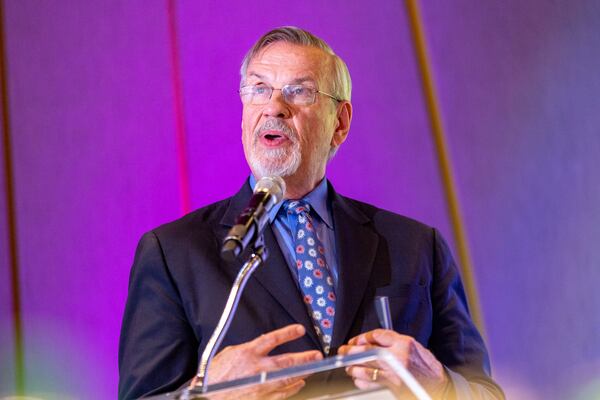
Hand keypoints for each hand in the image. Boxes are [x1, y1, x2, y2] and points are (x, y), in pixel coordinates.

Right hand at [194, 324, 322, 399]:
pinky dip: (292, 389)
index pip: (272, 339)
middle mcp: (256, 369)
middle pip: (286, 361)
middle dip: (304, 358)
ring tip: (312, 369)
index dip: (287, 333)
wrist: (206, 396)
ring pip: (287, 379)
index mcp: (247, 353)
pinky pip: (281, 394)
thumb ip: (249, 349)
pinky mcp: (261, 399)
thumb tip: (262, 346)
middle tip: (316, 355)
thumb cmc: (215, 375)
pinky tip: (299, 384)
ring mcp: (260, 386)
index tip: (299, 330)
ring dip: (302, 373)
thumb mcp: (230, 353)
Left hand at [338, 329, 447, 395]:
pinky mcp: (393, 386)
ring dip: (354, 367)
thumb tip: (368, 341)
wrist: (438, 383)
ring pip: (367, 368)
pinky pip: (372, 382)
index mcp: (404, 343)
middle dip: (352, 351)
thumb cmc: (425, 364)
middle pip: (368, 351)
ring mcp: (395, 373)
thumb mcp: (412, 345)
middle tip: (343, 351)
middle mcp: (399, 356)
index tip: (355, 341)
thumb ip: (391, 341)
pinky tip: (358, 378)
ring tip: (348, 366)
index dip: (362, 337)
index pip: (377, 335)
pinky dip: (362, 380)